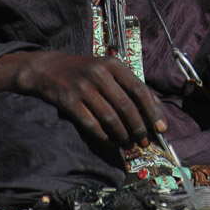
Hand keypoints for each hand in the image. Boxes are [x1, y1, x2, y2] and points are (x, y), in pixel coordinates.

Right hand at [0, 51, 165, 148]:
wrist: (48, 69)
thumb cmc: (85, 71)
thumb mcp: (108, 70)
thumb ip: (130, 86)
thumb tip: (155, 108)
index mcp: (114, 65)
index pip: (140, 90)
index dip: (152, 112)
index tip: (161, 128)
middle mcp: (99, 74)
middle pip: (126, 107)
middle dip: (139, 128)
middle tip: (144, 142)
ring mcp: (83, 88)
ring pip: (110, 119)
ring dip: (123, 136)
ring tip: (128, 144)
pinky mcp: (69, 101)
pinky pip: (91, 125)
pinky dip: (104, 137)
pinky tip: (110, 142)